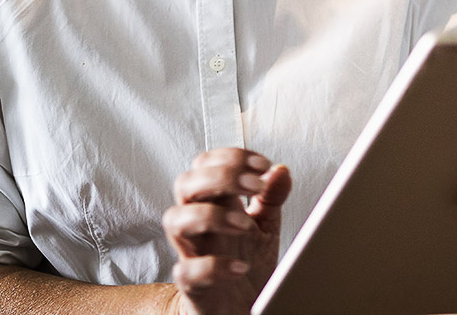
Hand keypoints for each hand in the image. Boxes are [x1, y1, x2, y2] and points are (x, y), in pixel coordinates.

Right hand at [163, 149, 291, 314]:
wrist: (239, 307)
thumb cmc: (244, 260)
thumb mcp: (265, 224)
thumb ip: (271, 196)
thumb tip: (281, 170)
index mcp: (214, 203)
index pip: (204, 164)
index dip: (230, 157)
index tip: (263, 165)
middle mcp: (198, 223)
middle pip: (185, 183)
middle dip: (220, 176)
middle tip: (255, 185)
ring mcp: (191, 251)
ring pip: (175, 219)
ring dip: (211, 216)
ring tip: (245, 225)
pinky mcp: (192, 284)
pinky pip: (187, 271)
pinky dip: (213, 267)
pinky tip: (241, 267)